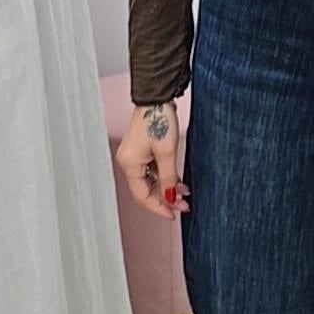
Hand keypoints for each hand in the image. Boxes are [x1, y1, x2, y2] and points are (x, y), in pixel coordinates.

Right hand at [116, 101, 190, 218]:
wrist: (157, 98)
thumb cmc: (158, 119)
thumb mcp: (167, 153)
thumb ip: (169, 178)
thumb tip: (171, 198)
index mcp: (129, 164)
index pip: (142, 196)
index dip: (159, 208)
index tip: (174, 215)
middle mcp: (129, 162)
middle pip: (146, 191)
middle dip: (166, 199)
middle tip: (184, 205)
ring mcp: (135, 157)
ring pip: (151, 182)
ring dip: (168, 189)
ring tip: (185, 193)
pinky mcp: (142, 151)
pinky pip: (152, 171)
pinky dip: (165, 178)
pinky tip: (179, 181)